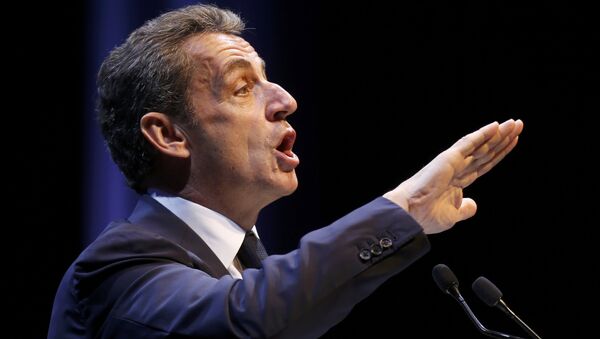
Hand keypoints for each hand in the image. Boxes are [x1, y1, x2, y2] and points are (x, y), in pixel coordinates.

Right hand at [383, 119, 523, 233]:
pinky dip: (483, 134)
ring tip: (515, 124)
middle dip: (504, 139)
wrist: (410, 214)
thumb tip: (473, 205)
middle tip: (519, 125)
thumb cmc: (426, 216)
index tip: (514, 142)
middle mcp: (458, 168)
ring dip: (499, 134)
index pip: (485, 163)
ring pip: (481, 145)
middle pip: (487, 151)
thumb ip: (464, 209)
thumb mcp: (453, 216)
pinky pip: (468, 143)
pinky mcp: (448, 158)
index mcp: (459, 181)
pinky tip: (496, 126)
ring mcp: (453, 162)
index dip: (499, 153)